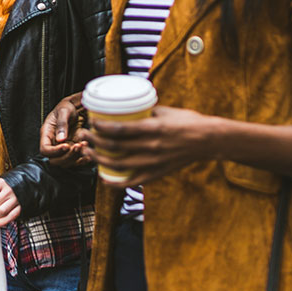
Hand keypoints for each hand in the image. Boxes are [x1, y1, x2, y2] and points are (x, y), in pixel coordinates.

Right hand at [39, 92, 90, 166]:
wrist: (76, 108)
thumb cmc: (67, 107)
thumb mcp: (64, 111)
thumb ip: (62, 124)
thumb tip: (60, 139)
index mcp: (46, 134)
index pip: (45, 150)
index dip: (54, 151)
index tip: (66, 145)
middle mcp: (53, 144)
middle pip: (54, 160)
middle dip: (66, 156)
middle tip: (77, 146)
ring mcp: (62, 148)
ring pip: (65, 162)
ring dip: (75, 157)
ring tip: (84, 145)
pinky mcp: (71, 150)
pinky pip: (74, 161)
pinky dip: (81, 160)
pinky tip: (88, 154)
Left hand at [77, 105, 218, 187]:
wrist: (208, 141)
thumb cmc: (187, 122)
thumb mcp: (165, 111)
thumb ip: (144, 111)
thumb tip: (125, 108)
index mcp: (153, 129)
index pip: (120, 130)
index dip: (101, 127)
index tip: (92, 122)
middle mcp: (151, 147)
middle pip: (114, 147)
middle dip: (94, 141)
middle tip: (83, 134)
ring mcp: (153, 163)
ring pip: (118, 165)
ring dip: (98, 159)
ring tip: (88, 152)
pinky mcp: (156, 174)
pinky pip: (131, 181)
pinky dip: (115, 182)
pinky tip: (103, 177)